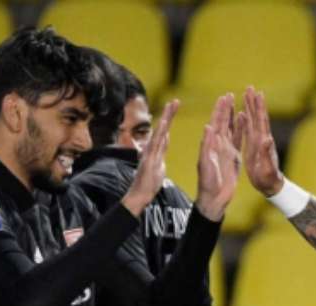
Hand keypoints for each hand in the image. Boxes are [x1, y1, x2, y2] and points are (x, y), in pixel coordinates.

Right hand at [123, 100, 179, 215]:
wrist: (140, 195)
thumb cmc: (149, 182)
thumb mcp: (159, 163)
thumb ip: (161, 150)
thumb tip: (165, 138)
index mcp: (156, 149)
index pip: (165, 131)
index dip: (170, 119)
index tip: (175, 107)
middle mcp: (151, 148)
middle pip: (162, 128)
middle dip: (168, 114)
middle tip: (176, 101)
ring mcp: (149, 152)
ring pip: (158, 132)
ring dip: (165, 119)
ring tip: (171, 106)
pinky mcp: (149, 158)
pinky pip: (155, 144)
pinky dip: (159, 133)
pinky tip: (163, 124)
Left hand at [195, 94, 245, 220]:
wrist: (214, 198)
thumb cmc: (207, 183)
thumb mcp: (206, 163)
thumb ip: (207, 145)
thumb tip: (208, 126)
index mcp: (211, 144)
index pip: (216, 123)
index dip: (220, 110)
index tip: (224, 97)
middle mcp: (218, 145)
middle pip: (223, 123)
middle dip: (226, 109)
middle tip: (230, 94)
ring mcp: (226, 151)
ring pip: (231, 129)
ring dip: (233, 116)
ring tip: (237, 103)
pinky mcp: (233, 158)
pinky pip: (238, 141)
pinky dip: (241, 130)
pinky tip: (244, 122)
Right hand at [242, 87, 283, 196]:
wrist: (269, 184)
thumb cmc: (268, 177)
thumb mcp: (266, 165)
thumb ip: (266, 152)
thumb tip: (268, 138)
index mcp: (263, 141)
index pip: (261, 120)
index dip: (259, 107)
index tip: (257, 93)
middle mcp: (261, 138)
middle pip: (257, 116)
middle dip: (253, 102)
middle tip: (250, 87)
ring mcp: (257, 141)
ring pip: (252, 121)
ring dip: (250, 107)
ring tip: (246, 95)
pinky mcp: (253, 146)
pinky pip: (248, 130)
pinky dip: (246, 120)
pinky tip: (243, 114)